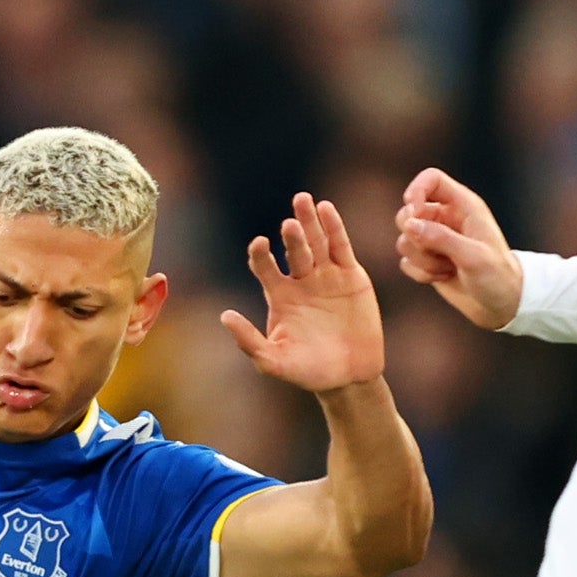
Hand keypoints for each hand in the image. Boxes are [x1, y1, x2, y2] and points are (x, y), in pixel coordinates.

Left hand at [226, 193, 385, 394]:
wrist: (349, 376)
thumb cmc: (308, 371)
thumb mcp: (274, 361)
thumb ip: (249, 341)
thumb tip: (224, 316)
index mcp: (279, 295)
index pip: (265, 267)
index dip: (261, 255)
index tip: (260, 245)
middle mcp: (300, 280)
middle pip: (292, 249)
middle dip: (290, 235)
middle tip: (288, 223)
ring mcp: (326, 275)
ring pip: (316, 242)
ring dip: (309, 221)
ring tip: (303, 200)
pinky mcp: (351, 275)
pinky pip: (341, 247)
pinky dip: (334, 228)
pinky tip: (326, 209)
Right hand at [394, 167, 521, 328]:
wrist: (502, 305)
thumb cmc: (497, 276)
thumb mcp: (473, 256)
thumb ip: (441, 238)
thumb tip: (409, 224)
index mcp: (463, 205)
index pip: (431, 179)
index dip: (416, 190)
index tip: (413, 211)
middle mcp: (446, 218)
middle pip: (407, 211)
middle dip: (413, 234)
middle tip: (432, 249)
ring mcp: (435, 240)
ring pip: (404, 240)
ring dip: (421, 259)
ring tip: (447, 269)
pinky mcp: (427, 261)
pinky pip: (406, 261)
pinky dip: (420, 272)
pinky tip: (442, 277)